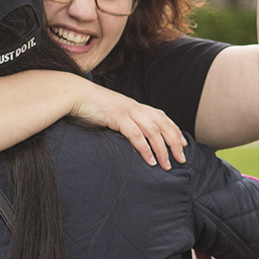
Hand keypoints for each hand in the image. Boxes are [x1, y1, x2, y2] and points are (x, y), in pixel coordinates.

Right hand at [70, 86, 187, 169]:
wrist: (75, 93)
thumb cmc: (91, 106)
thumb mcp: (113, 113)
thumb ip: (124, 122)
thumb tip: (131, 136)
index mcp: (136, 106)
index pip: (162, 117)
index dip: (174, 130)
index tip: (183, 144)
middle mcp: (136, 107)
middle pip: (163, 124)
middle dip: (174, 142)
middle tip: (182, 160)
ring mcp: (127, 111)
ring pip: (153, 131)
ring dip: (162, 149)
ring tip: (167, 165)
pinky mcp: (117, 117)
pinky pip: (136, 134)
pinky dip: (145, 148)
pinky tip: (150, 161)